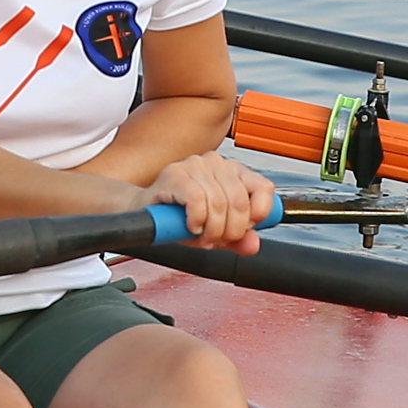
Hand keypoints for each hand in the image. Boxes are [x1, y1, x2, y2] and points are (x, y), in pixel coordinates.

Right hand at [148, 152, 273, 252]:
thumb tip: (253, 245)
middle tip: (217, 240)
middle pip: (240, 202)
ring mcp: (195, 165)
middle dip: (230, 230)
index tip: (243, 230)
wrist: (143, 211)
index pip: (264, 188)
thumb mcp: (215, 230)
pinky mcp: (175, 174)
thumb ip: (238, 239)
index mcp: (232, 171)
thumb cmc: (178, 216)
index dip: (258, 215)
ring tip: (201, 235)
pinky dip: (196, 220)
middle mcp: (216, 163)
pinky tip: (191, 225)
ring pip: (219, 203)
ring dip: (211, 230)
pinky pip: (197, 200)